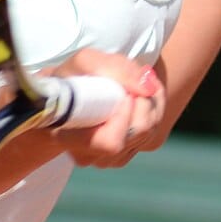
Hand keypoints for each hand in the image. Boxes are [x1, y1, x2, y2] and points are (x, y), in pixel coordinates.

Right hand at [44, 49, 164, 168]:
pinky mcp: (124, 156)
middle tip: (136, 80)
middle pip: (137, 134)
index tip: (124, 91)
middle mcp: (88, 156)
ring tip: (137, 83)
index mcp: (68, 137)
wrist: (66, 93)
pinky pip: (152, 137)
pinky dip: (154, 111)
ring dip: (151, 103)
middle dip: (144, 102)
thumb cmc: (71, 77)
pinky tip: (139, 96)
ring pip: (149, 134)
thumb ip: (116, 69)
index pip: (110, 142)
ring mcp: (107, 160)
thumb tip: (148, 88)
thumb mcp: (85, 61)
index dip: (124, 115)